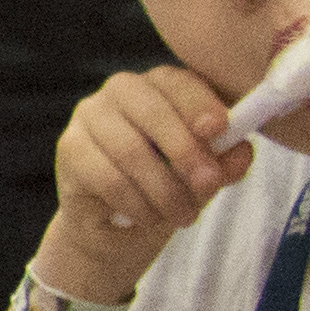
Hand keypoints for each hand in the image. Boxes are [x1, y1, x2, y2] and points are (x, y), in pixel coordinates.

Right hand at [38, 64, 249, 299]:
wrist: (116, 228)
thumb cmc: (165, 188)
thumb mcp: (205, 176)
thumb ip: (225, 162)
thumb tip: (241, 151)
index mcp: (159, 85)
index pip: (177, 82)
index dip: (198, 103)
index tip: (218, 129)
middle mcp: (120, 91)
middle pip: (152, 112)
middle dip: (186, 151)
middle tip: (208, 184)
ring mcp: (88, 116)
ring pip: (131, 150)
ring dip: (164, 189)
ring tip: (183, 216)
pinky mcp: (68, 148)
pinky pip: (108, 178)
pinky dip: (137, 203)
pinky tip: (149, 218)